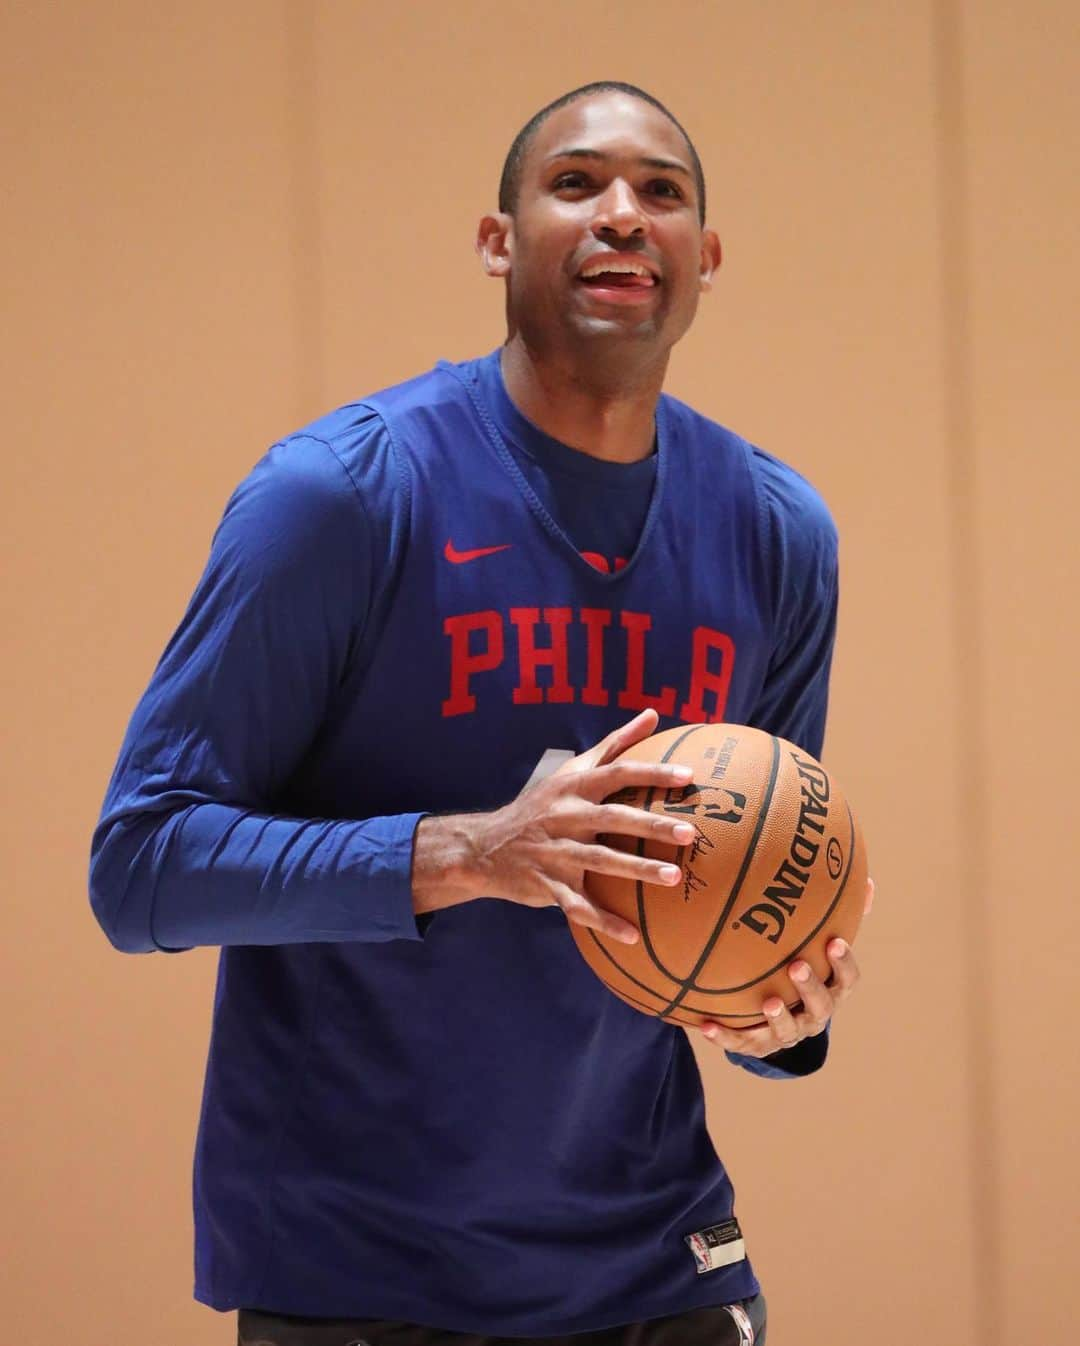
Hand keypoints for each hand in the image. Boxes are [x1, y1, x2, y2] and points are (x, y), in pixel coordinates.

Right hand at [412, 708, 693, 942]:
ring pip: (600, 861)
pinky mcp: (548, 885)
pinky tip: (634, 936)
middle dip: (652, 825)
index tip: (687, 777)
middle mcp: (566, 817)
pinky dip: (604, 922)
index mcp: (574, 788)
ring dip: (637, 870)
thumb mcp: (572, 771)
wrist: (486, 847)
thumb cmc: (542, 805)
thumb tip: (652, 714)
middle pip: (614, 817)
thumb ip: (614, 744)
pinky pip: (579, 906)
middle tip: (691, 833)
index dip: (651, 774)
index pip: (617, 773)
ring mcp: (556, 852)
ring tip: (673, 878)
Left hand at [698, 877, 874, 1057]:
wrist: (778, 1020)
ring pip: (787, 1030)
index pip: (847, 981)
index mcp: (831, 992)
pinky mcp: (758, 1045)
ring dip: (779, 1017)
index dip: (844, 964)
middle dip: (810, 987)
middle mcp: (813, 1016)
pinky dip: (724, 1036)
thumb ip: (841, 917)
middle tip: (797, 964)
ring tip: (769, 1002)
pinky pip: (741, 1042)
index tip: (835, 942)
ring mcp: (787, 1033)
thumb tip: (869, 882)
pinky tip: (705, 1025)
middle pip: (820, 1006)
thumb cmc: (803, 971)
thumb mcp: (820, 949)